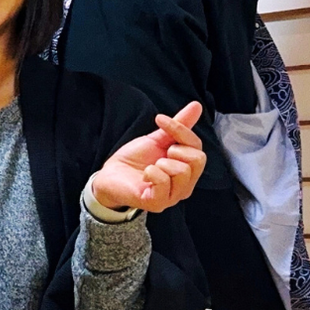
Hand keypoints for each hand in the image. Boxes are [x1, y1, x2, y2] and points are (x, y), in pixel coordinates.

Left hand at [90, 101, 204, 214]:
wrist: (110, 175)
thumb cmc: (136, 159)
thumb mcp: (158, 139)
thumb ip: (178, 126)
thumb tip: (196, 105)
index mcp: (188, 171)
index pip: (198, 149)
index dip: (181, 130)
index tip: (159, 119)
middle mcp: (184, 186)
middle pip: (197, 161)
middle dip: (176, 149)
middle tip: (160, 154)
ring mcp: (171, 197)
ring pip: (182, 172)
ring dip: (162, 162)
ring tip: (151, 166)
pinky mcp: (156, 203)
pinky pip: (163, 184)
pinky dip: (152, 173)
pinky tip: (145, 174)